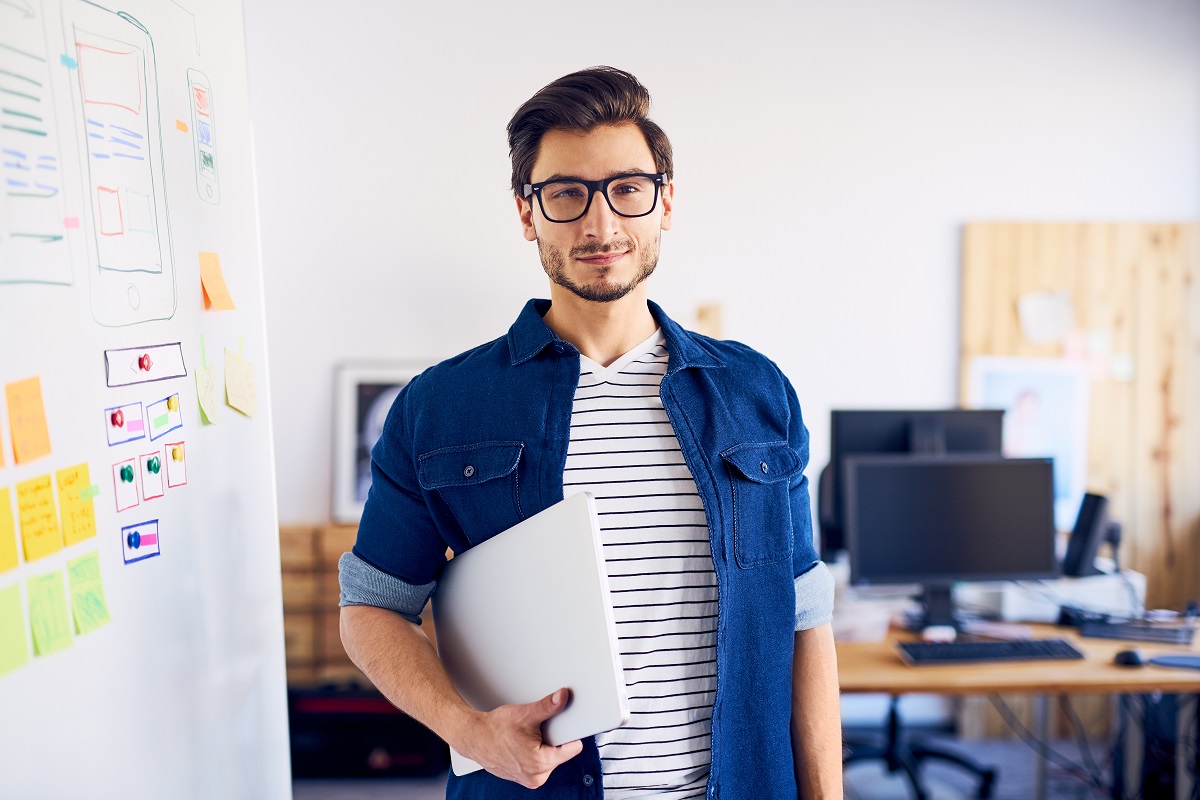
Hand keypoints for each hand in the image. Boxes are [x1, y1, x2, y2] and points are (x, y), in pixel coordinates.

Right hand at [458, 688, 582, 788]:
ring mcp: (530, 779)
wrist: (474, 737)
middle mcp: (537, 776)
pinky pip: (539, 764)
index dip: (570, 733)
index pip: (572, 749)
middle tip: (537, 731)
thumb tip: (563, 697)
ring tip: (527, 738)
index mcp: (541, 763)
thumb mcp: (525, 714)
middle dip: (553, 740)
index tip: (567, 726)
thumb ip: (548, 706)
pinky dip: (535, 753)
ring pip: (550, 758)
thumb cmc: (495, 729)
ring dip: (544, 747)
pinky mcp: (525, 779)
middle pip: (561, 753)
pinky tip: (523, 745)